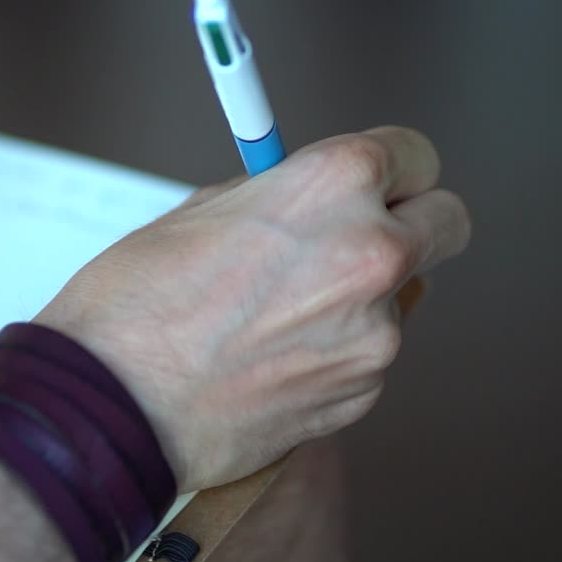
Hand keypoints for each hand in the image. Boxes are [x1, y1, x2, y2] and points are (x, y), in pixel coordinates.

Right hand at [35, 127, 470, 491]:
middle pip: (448, 222)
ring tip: (277, 313)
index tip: (377, 181)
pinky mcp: (363, 392)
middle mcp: (373, 252)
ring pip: (402, 296)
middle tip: (356, 236)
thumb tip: (311, 205)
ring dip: (362, 296)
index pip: (416, 155)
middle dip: (411, 222)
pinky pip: (368, 355)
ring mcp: (376, 332)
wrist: (113, 406)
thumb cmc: (136, 304)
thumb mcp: (203, 208)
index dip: (391, 168)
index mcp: (335, 185)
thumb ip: (280, 197)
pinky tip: (270, 357)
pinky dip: (334, 351)